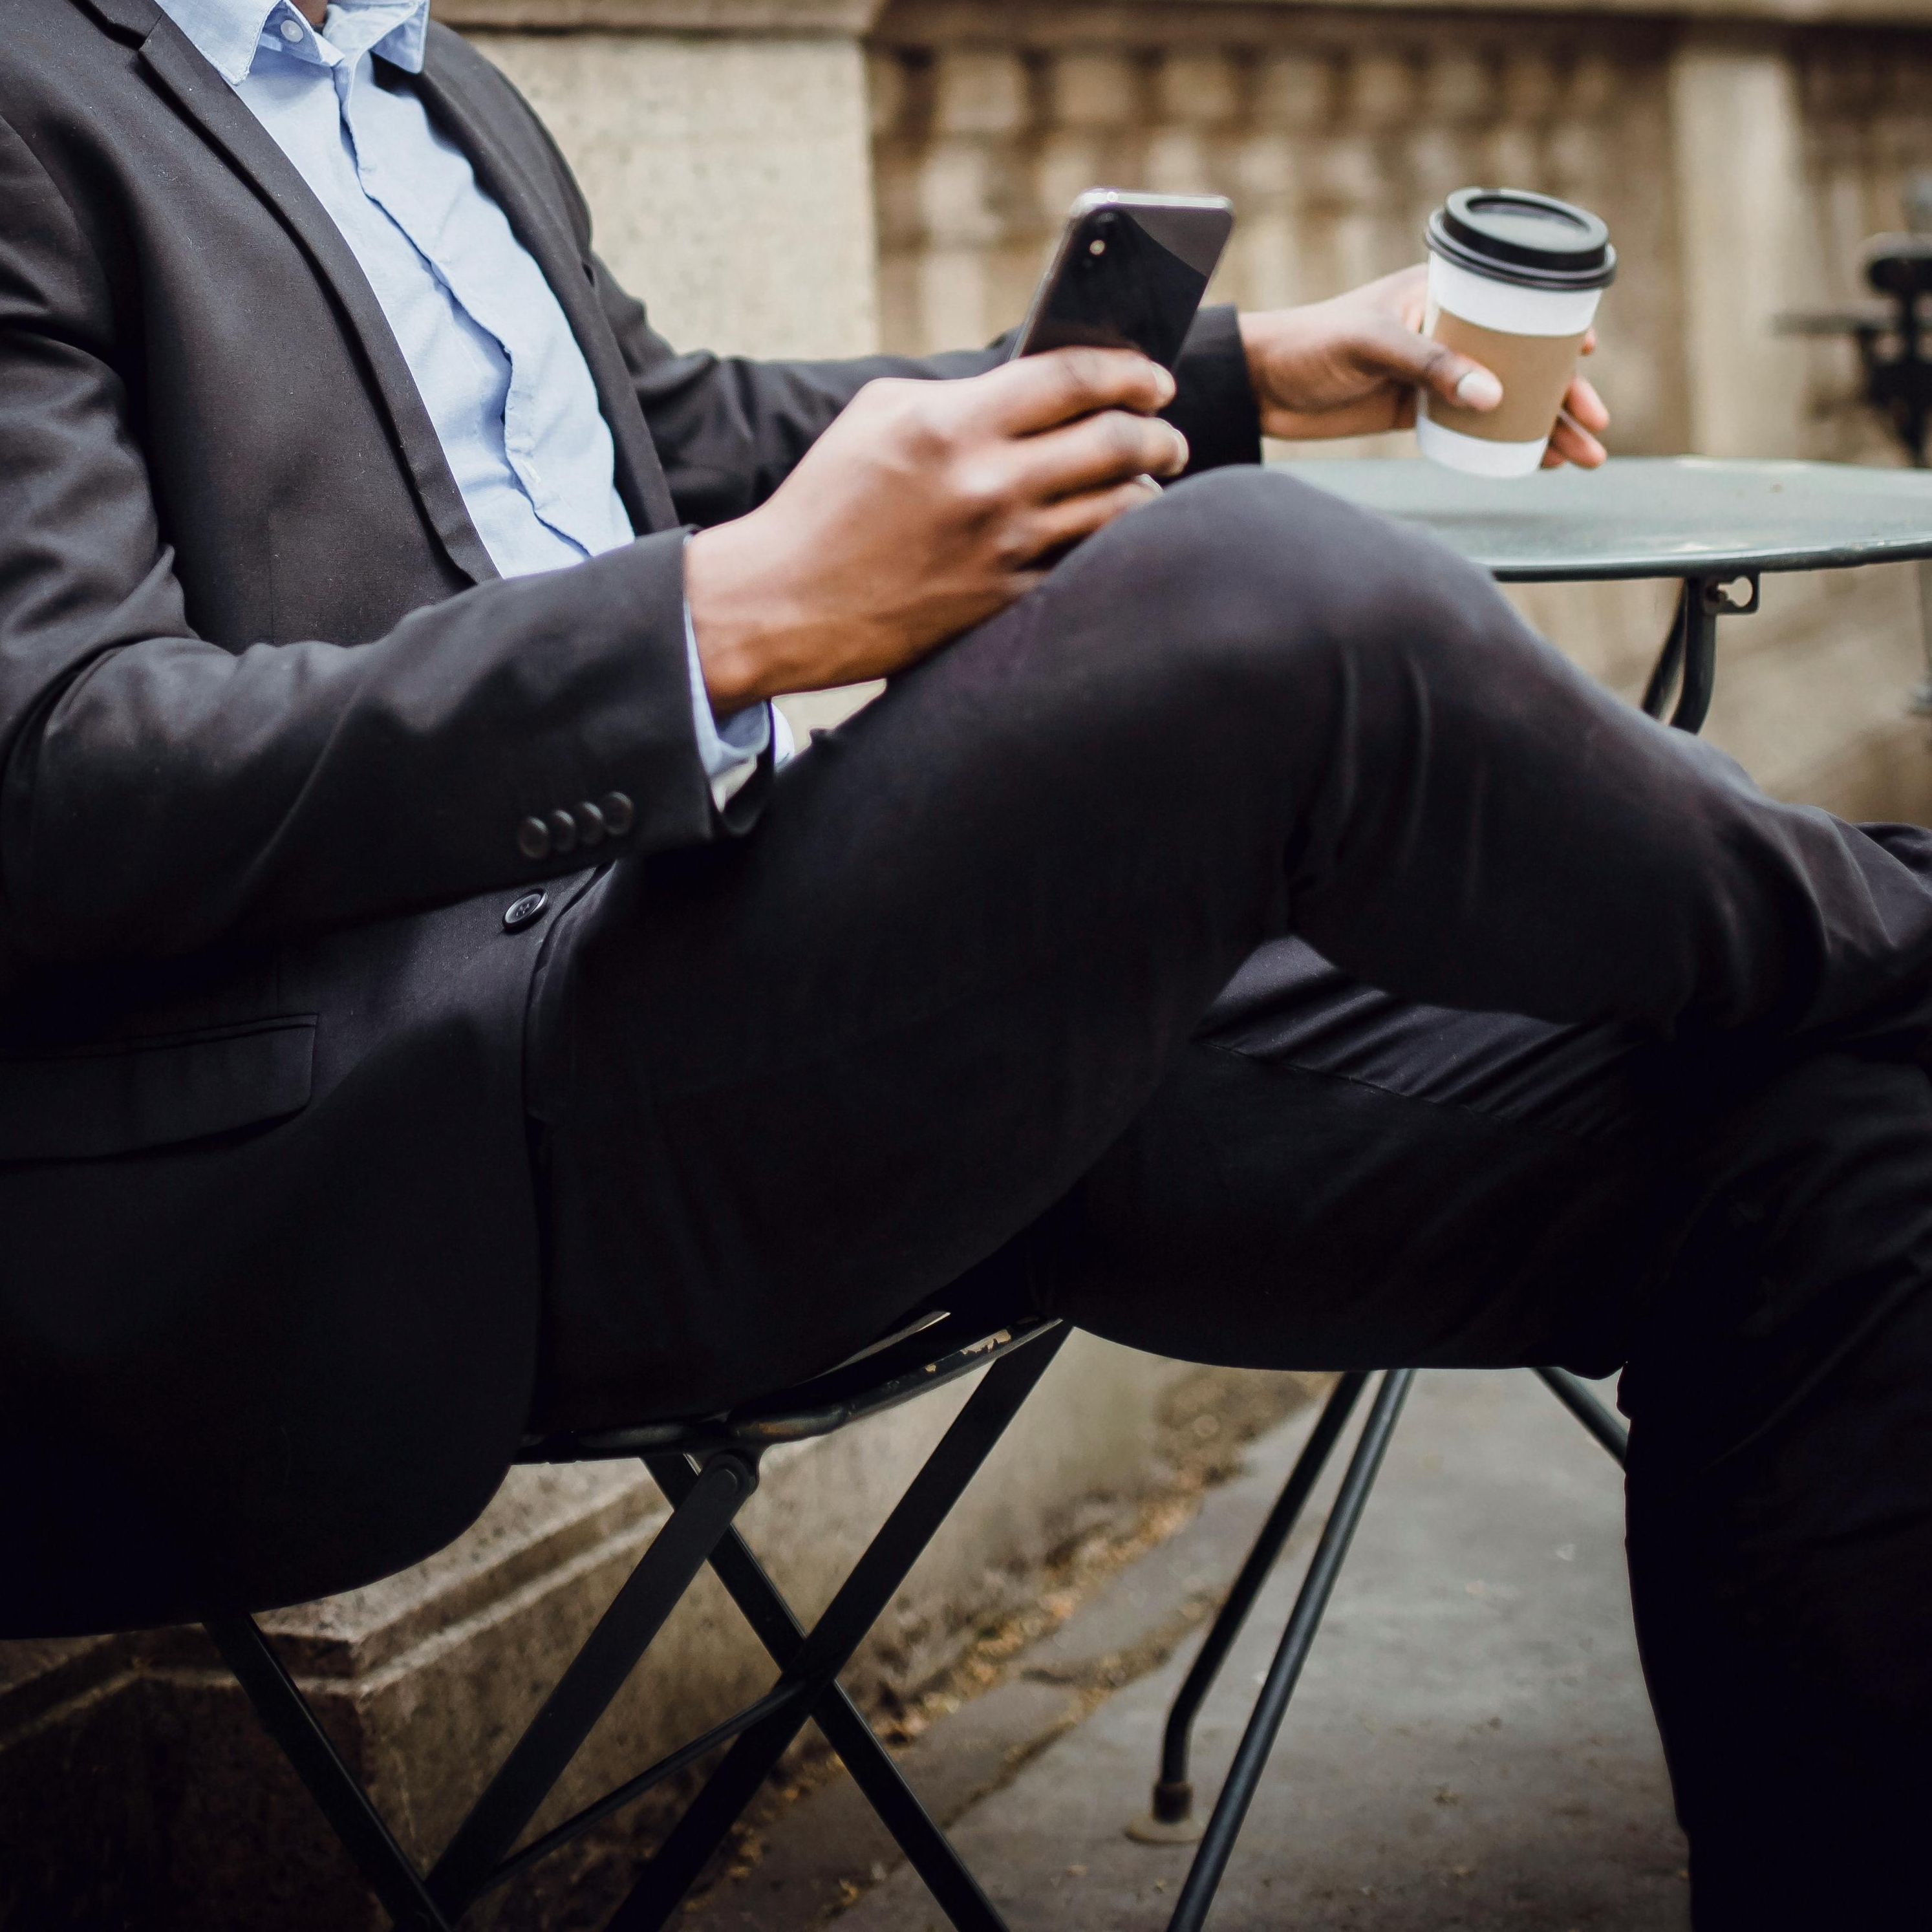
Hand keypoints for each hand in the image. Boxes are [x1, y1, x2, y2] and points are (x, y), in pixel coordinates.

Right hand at [686, 349, 1187, 705]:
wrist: (786, 601)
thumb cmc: (827, 500)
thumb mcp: (879, 416)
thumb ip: (958, 393)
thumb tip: (1030, 383)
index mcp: (955, 423)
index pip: (1073, 378)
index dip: (1129, 372)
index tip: (1153, 379)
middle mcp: (989, 485)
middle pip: (1115, 442)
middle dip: (1158, 433)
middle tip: (1167, 434)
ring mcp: (1002, 550)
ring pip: (1118, 512)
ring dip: (1149, 492)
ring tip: (1152, 483)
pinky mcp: (1002, 604)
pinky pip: (1085, 570)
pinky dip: (1111, 550)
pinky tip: (1114, 539)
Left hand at [1239, 265, 1609, 468]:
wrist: (1260, 385)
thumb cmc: (1310, 344)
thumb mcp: (1373, 345)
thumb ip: (1431, 366)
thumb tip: (1495, 396)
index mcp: (1442, 293)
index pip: (1515, 308)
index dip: (1558, 332)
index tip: (1589, 355)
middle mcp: (1446, 330)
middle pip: (1522, 363)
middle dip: (1565, 397)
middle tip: (1597, 428)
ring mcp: (1435, 373)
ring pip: (1504, 400)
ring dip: (1543, 428)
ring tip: (1581, 457)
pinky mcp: (1416, 411)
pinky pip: (1473, 428)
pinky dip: (1505, 444)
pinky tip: (1535, 462)